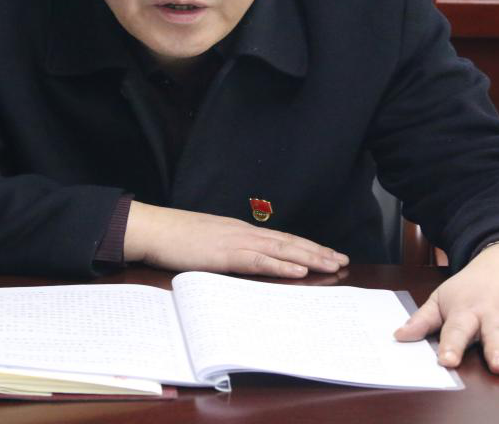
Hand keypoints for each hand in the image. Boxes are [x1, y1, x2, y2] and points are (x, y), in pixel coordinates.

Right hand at [123, 201, 348, 277]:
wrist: (154, 228)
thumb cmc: (176, 237)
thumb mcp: (208, 242)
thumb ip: (227, 249)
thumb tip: (242, 260)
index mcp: (240, 231)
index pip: (281, 238)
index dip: (307, 245)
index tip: (328, 253)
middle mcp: (244, 233)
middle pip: (289, 242)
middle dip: (318, 251)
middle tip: (343, 260)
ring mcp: (237, 242)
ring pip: (282, 250)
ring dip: (309, 258)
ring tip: (333, 264)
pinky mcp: (226, 254)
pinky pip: (260, 261)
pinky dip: (282, 265)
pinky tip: (299, 270)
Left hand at [393, 243, 498, 374]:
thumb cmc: (472, 286)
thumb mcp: (444, 297)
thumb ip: (423, 320)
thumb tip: (398, 337)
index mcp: (468, 309)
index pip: (457, 329)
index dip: (452, 345)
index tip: (447, 361)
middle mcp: (496, 313)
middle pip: (496, 334)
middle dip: (497, 351)